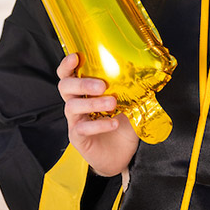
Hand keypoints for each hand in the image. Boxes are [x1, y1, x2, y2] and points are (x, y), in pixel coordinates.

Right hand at [57, 53, 138, 176]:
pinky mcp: (78, 138)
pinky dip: (98, 125)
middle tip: (102, 85)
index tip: (76, 57)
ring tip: (112, 103)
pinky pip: (82, 128)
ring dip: (93, 103)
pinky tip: (113, 123)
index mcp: (84, 90)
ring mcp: (75, 120)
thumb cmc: (123, 122)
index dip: (67, 65)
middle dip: (82, 83)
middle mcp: (76, 102)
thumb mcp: (129, 100)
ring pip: (73, 106)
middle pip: (65, 87)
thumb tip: (144, 68)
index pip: (68, 74)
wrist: (123, 153)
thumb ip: (130, 86)